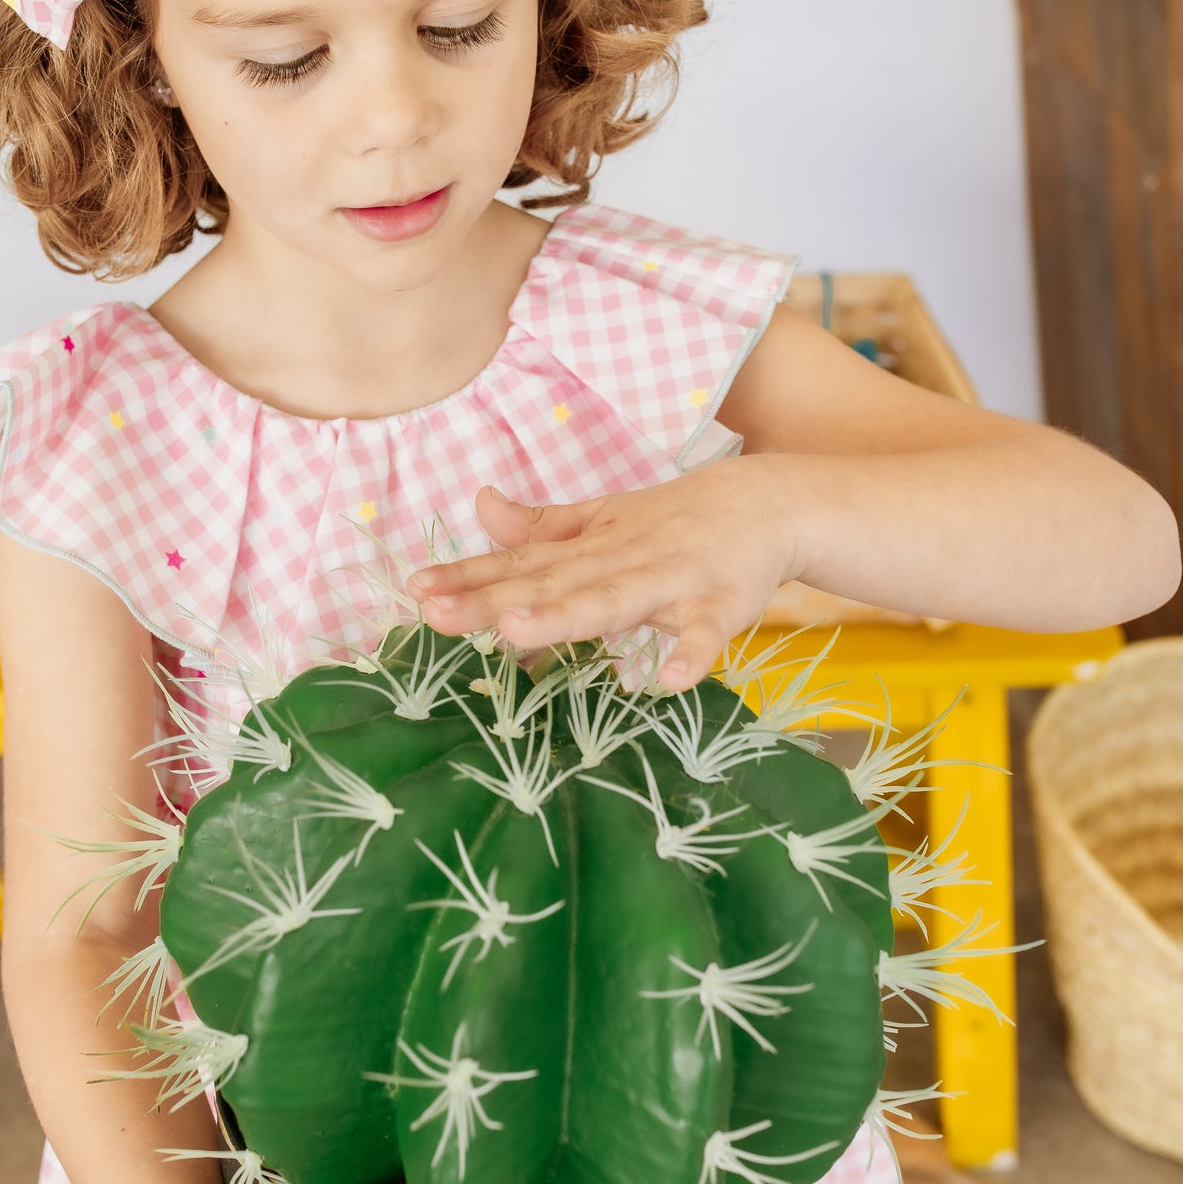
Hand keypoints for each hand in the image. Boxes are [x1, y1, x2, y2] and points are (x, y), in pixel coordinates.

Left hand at [405, 463, 794, 692]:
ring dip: (567, 615)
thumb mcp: (603, 517)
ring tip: (517, 630)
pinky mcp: (720, 604)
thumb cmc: (675, 520)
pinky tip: (667, 681)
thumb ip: (541, 525)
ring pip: (613, 600)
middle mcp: (619, 559)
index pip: (519, 563)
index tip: (415, 591)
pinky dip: (690, 654)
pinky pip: (704, 634)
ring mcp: (670, 581)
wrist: (767, 502)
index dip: (468, 576)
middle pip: (550, 582)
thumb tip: (478, 506)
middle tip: (438, 613)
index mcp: (589, 546)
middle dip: (494, 599)